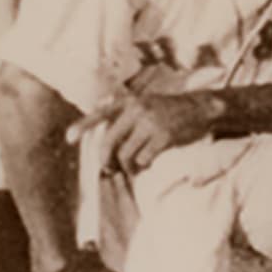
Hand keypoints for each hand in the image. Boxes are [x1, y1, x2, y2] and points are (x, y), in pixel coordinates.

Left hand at [75, 91, 220, 173]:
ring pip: (126, 154)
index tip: (68, 138)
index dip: (82, 126)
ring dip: (128, 165)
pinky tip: (149, 162)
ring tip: (134, 166)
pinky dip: (144, 165)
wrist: (202, 107)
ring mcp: (151, 123)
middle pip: (109, 142)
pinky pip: (144, 158)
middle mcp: (137, 110)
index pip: (100, 115)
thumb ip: (127, 117)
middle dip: (106, 160)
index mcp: (130, 102)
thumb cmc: (172, 111)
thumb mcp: (148, 105)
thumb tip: (109, 145)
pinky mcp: (164, 136)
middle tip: (109, 169)